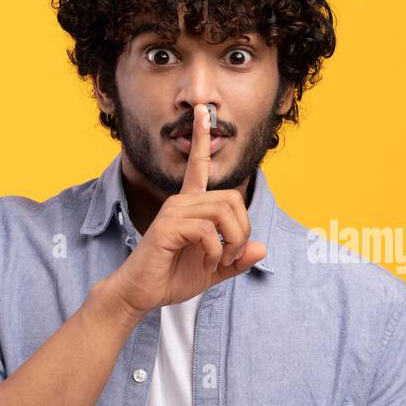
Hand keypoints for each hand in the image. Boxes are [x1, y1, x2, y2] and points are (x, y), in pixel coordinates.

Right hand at [105, 103, 265, 321]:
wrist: (141, 294)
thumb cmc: (172, 277)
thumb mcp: (214, 269)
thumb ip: (238, 259)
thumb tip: (264, 248)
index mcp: (190, 205)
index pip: (198, 166)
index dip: (201, 137)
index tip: (203, 111)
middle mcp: (181, 202)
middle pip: (232, 199)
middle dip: (243, 231)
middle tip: (234, 256)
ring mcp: (173, 212)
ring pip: (222, 212)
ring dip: (232, 242)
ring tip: (220, 260)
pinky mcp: (167, 227)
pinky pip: (207, 231)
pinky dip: (215, 251)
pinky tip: (207, 262)